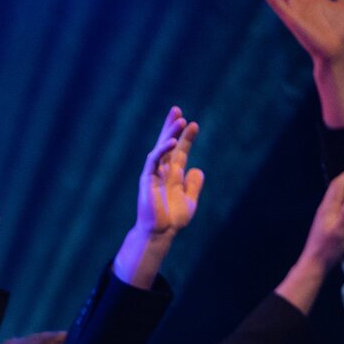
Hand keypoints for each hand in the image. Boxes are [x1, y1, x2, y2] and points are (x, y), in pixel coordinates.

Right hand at [136, 106, 203, 238]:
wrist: (160, 233)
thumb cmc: (172, 219)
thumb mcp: (190, 200)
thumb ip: (194, 185)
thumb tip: (197, 169)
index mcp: (171, 174)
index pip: (178, 151)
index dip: (186, 137)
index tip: (194, 124)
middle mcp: (161, 171)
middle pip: (166, 144)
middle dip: (171, 127)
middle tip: (177, 110)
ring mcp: (153, 174)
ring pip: (160, 148)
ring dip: (169, 133)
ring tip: (180, 119)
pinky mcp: (147, 179)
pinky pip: (153, 160)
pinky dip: (162, 150)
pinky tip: (173, 141)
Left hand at [299, 161, 343, 266]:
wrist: (314, 264)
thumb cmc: (327, 250)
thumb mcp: (340, 232)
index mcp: (327, 208)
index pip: (339, 186)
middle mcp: (325, 209)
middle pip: (338, 188)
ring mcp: (325, 215)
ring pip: (338, 195)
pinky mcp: (328, 222)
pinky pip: (339, 203)